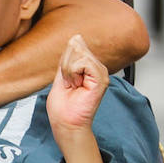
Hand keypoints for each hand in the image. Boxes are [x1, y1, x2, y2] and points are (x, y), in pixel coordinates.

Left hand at [46, 34, 107, 162]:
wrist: (66, 124)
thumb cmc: (63, 107)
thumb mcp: (61, 75)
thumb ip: (68, 58)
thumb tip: (76, 38)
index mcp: (89, 66)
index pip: (75, 47)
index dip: (64, 62)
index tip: (66, 81)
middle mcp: (97, 68)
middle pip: (76, 48)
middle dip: (66, 66)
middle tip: (69, 84)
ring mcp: (101, 73)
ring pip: (79, 54)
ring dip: (69, 71)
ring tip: (73, 86)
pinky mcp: (102, 79)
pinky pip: (83, 62)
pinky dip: (73, 73)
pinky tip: (76, 86)